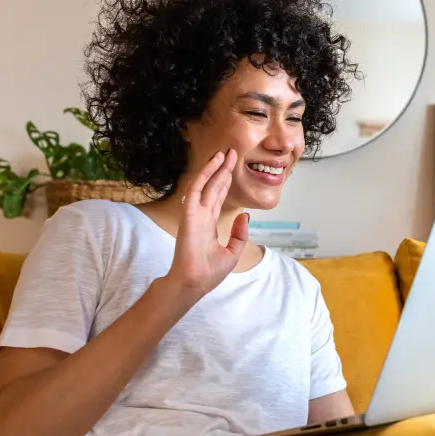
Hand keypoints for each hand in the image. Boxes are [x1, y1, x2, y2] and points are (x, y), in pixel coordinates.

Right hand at [166, 149, 248, 296]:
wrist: (195, 282)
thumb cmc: (210, 272)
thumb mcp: (233, 252)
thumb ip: (239, 233)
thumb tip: (245, 215)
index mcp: (210, 224)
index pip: (219, 197)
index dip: (225, 182)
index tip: (232, 167)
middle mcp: (202, 216)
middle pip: (214, 187)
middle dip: (223, 170)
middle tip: (232, 153)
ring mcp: (195, 214)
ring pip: (205, 185)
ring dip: (214, 168)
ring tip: (224, 153)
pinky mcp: (189, 214)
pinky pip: (196, 190)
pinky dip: (203, 175)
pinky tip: (213, 164)